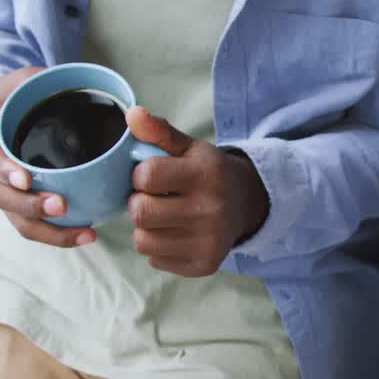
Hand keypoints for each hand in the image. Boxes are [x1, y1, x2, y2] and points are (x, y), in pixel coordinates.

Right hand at [0, 65, 97, 247]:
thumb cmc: (7, 96)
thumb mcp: (19, 80)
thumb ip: (41, 80)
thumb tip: (83, 83)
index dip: (3, 169)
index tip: (24, 178)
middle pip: (1, 197)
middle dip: (30, 206)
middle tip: (60, 206)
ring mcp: (0, 191)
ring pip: (17, 220)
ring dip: (50, 232)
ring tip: (85, 234)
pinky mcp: (17, 204)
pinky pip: (32, 225)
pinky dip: (57, 234)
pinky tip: (86, 235)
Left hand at [125, 107, 268, 275]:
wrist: (246, 205)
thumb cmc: (209, 173)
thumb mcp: (189, 148)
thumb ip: (158, 131)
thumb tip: (131, 114)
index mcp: (206, 174)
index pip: (146, 176)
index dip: (140, 175)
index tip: (152, 175)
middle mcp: (211, 210)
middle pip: (140, 213)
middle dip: (139, 203)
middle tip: (153, 199)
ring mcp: (209, 242)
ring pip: (142, 241)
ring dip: (145, 228)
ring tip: (163, 217)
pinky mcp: (204, 265)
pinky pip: (155, 260)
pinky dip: (157, 248)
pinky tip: (175, 234)